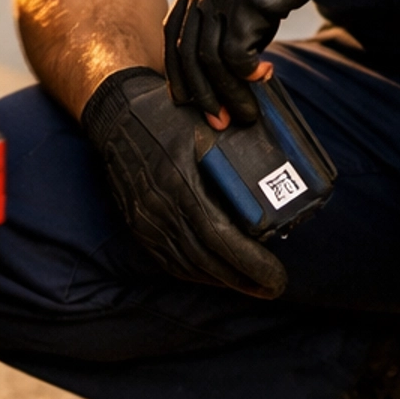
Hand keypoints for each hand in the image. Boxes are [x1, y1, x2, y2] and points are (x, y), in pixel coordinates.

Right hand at [81, 67, 286, 297]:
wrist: (115, 115)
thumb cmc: (165, 112)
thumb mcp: (205, 122)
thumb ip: (238, 145)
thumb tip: (284, 167)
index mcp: (181, 179)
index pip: (220, 237)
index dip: (251, 263)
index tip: (278, 276)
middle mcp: (161, 206)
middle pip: (208, 259)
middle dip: (245, 279)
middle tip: (274, 285)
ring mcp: (147, 219)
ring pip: (190, 265)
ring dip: (224, 279)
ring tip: (254, 283)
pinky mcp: (139, 226)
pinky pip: (170, 261)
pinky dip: (198, 272)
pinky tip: (218, 272)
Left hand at [165, 0, 376, 125]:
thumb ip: (234, 2)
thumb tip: (240, 45)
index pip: (174, 32)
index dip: (179, 69)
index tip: (188, 97)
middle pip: (184, 53)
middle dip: (198, 93)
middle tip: (216, 122)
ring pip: (209, 61)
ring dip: (227, 95)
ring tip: (245, 114)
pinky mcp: (247, 2)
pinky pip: (237, 55)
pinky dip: (248, 75)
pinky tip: (265, 77)